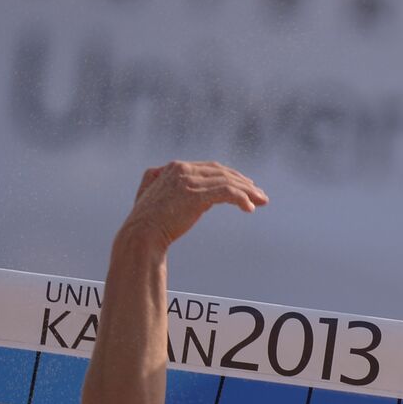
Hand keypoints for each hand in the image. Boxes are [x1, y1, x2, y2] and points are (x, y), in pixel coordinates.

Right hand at [121, 161, 267, 249]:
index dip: (231, 176)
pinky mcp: (195, 194)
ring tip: (262, 201)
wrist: (141, 235)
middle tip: (260, 195)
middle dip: (244, 183)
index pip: (211, 168)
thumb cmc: (148, 224)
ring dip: (248, 192)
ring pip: (228, 181)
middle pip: (223, 172)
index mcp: (175, 167)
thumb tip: (198, 197)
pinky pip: (226, 192)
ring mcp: (189, 181)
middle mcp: (182, 169)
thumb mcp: (161, 200)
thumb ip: (177, 191)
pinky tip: (250, 209)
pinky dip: (241, 199)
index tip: (246, 186)